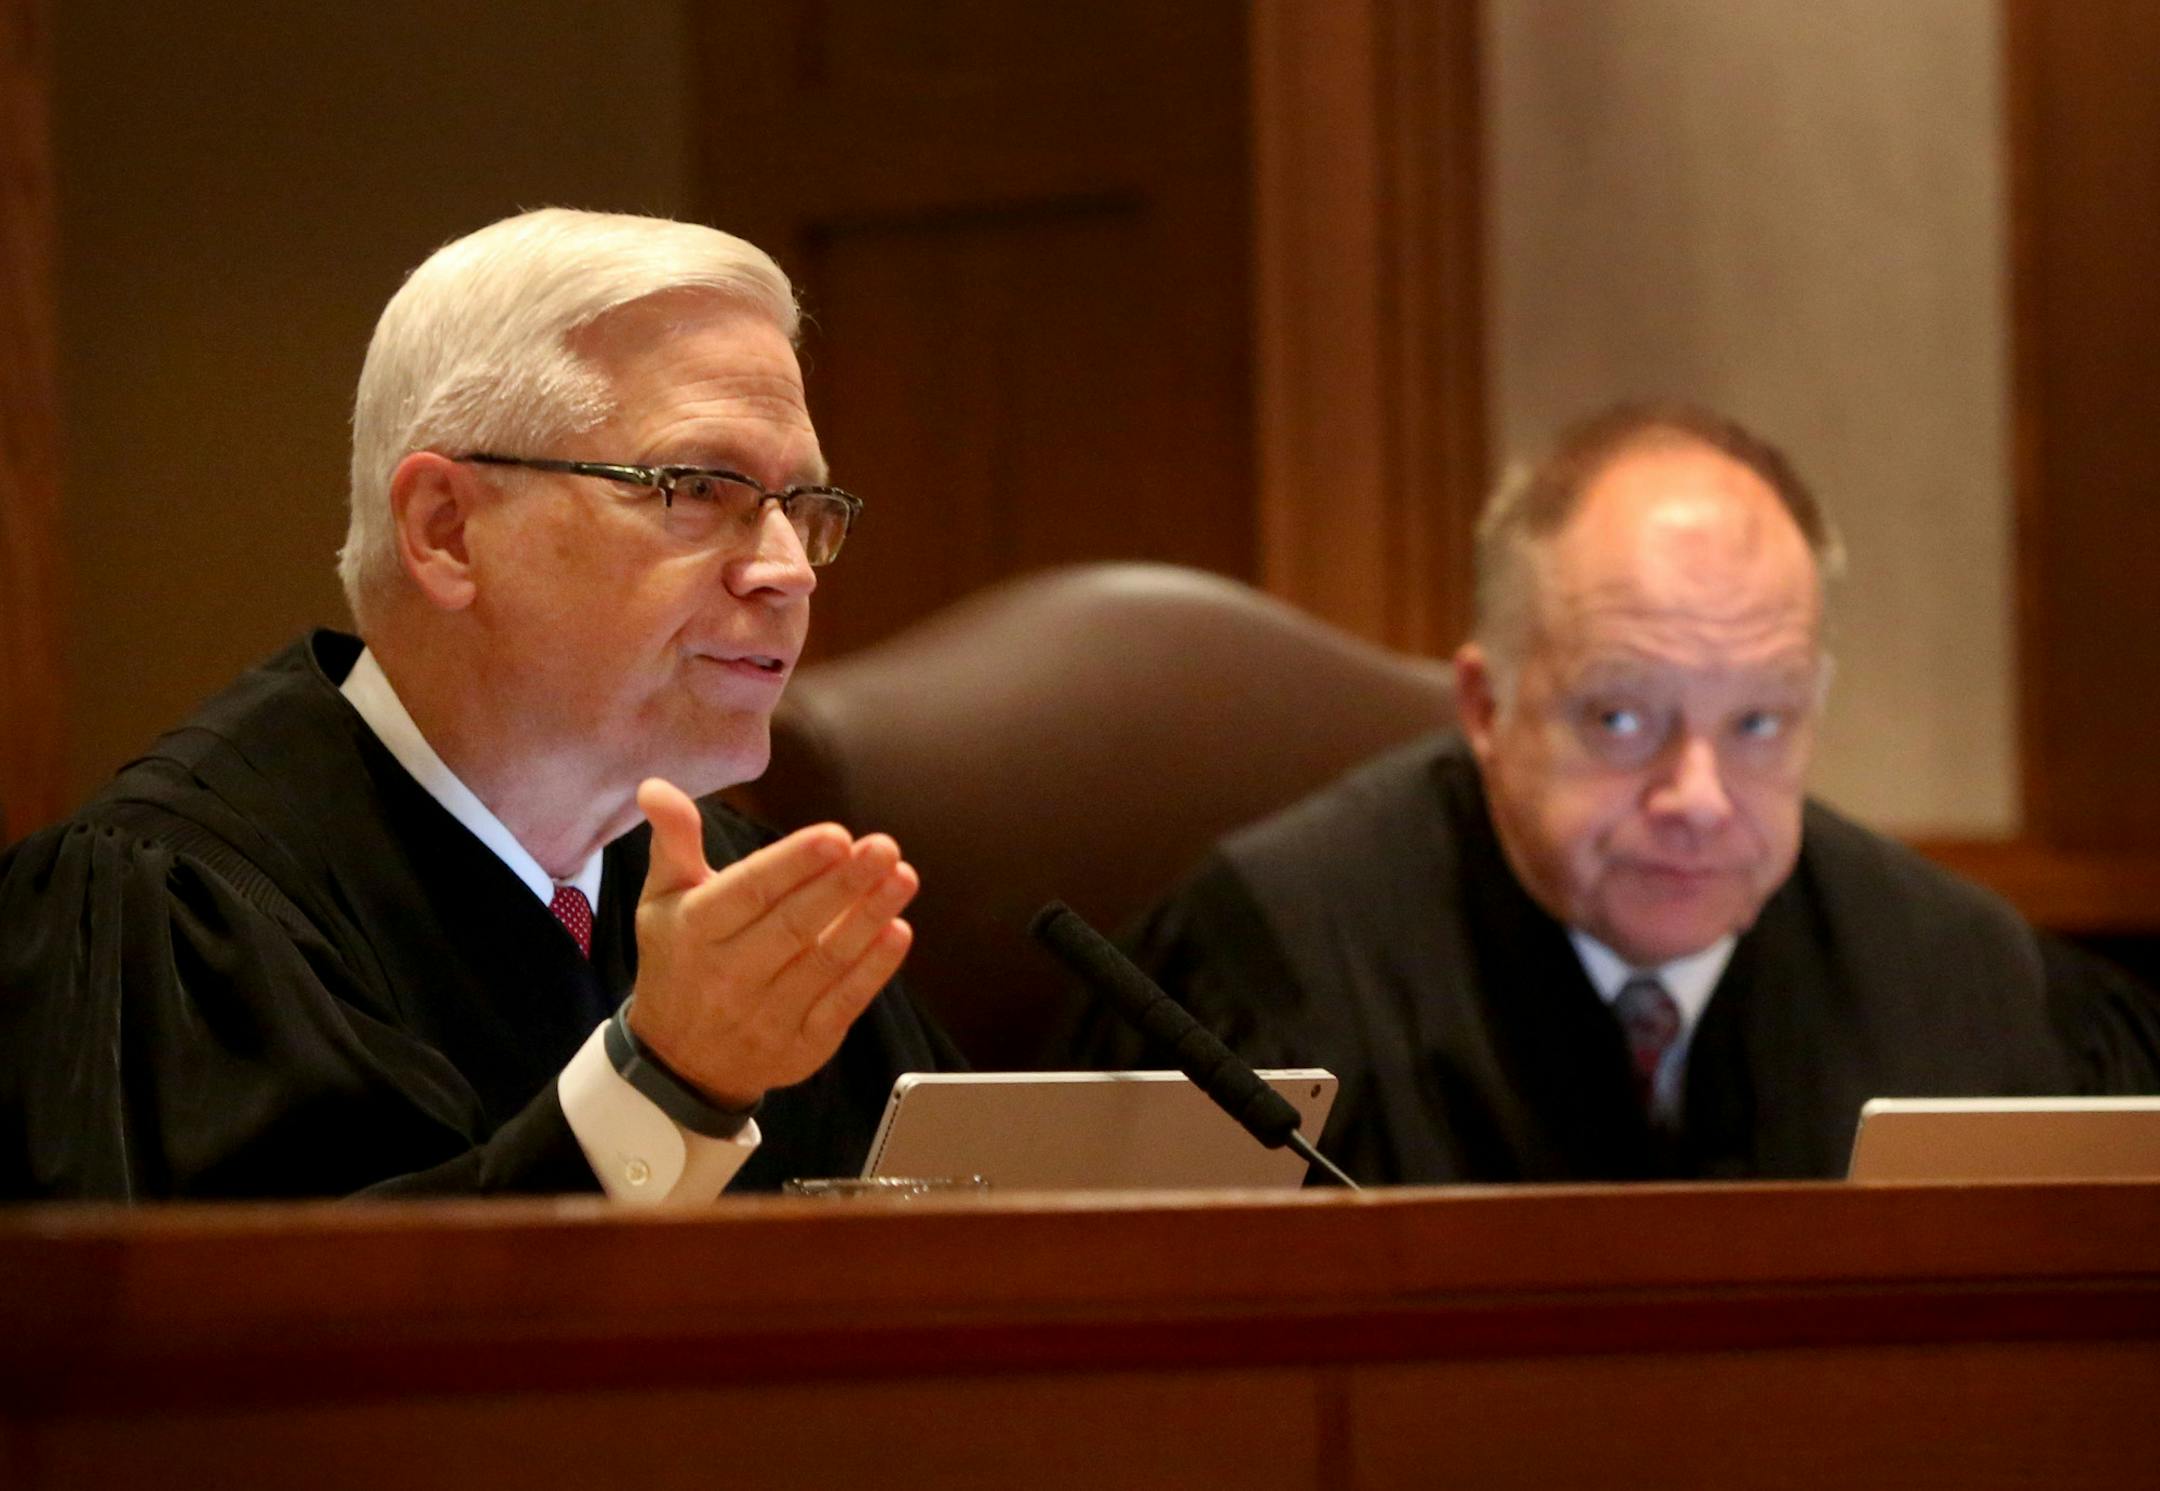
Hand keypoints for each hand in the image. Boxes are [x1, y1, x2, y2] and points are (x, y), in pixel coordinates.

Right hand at [627, 777, 917, 1109]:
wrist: (678, 1063)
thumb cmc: (679, 961)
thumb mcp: (663, 900)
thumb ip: (674, 841)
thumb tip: (657, 786)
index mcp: (695, 931)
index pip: (749, 892)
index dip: (794, 864)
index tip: (836, 835)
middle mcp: (728, 975)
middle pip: (793, 924)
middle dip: (842, 883)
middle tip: (884, 846)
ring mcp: (766, 1015)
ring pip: (825, 961)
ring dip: (868, 918)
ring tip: (902, 877)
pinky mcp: (801, 1045)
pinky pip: (842, 1003)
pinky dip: (873, 969)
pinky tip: (898, 931)